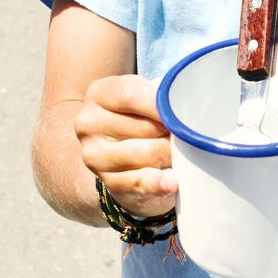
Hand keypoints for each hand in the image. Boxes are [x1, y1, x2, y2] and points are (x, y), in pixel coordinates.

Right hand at [74, 74, 177, 216]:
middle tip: (188, 133)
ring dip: (170, 154)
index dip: (161, 104)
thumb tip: (184, 107)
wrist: (120, 153)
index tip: (184, 111)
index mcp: (98, 94)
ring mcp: (95, 156)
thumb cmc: (139, 117)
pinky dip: (160, 183)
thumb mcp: (143, 96)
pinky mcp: (108, 182)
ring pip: (147, 154)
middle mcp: (89, 124)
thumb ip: (158, 96)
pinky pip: (140, 182)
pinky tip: (172, 182)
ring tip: (181, 151)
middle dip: (172, 131)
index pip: (131, 95)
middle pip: (144, 127)